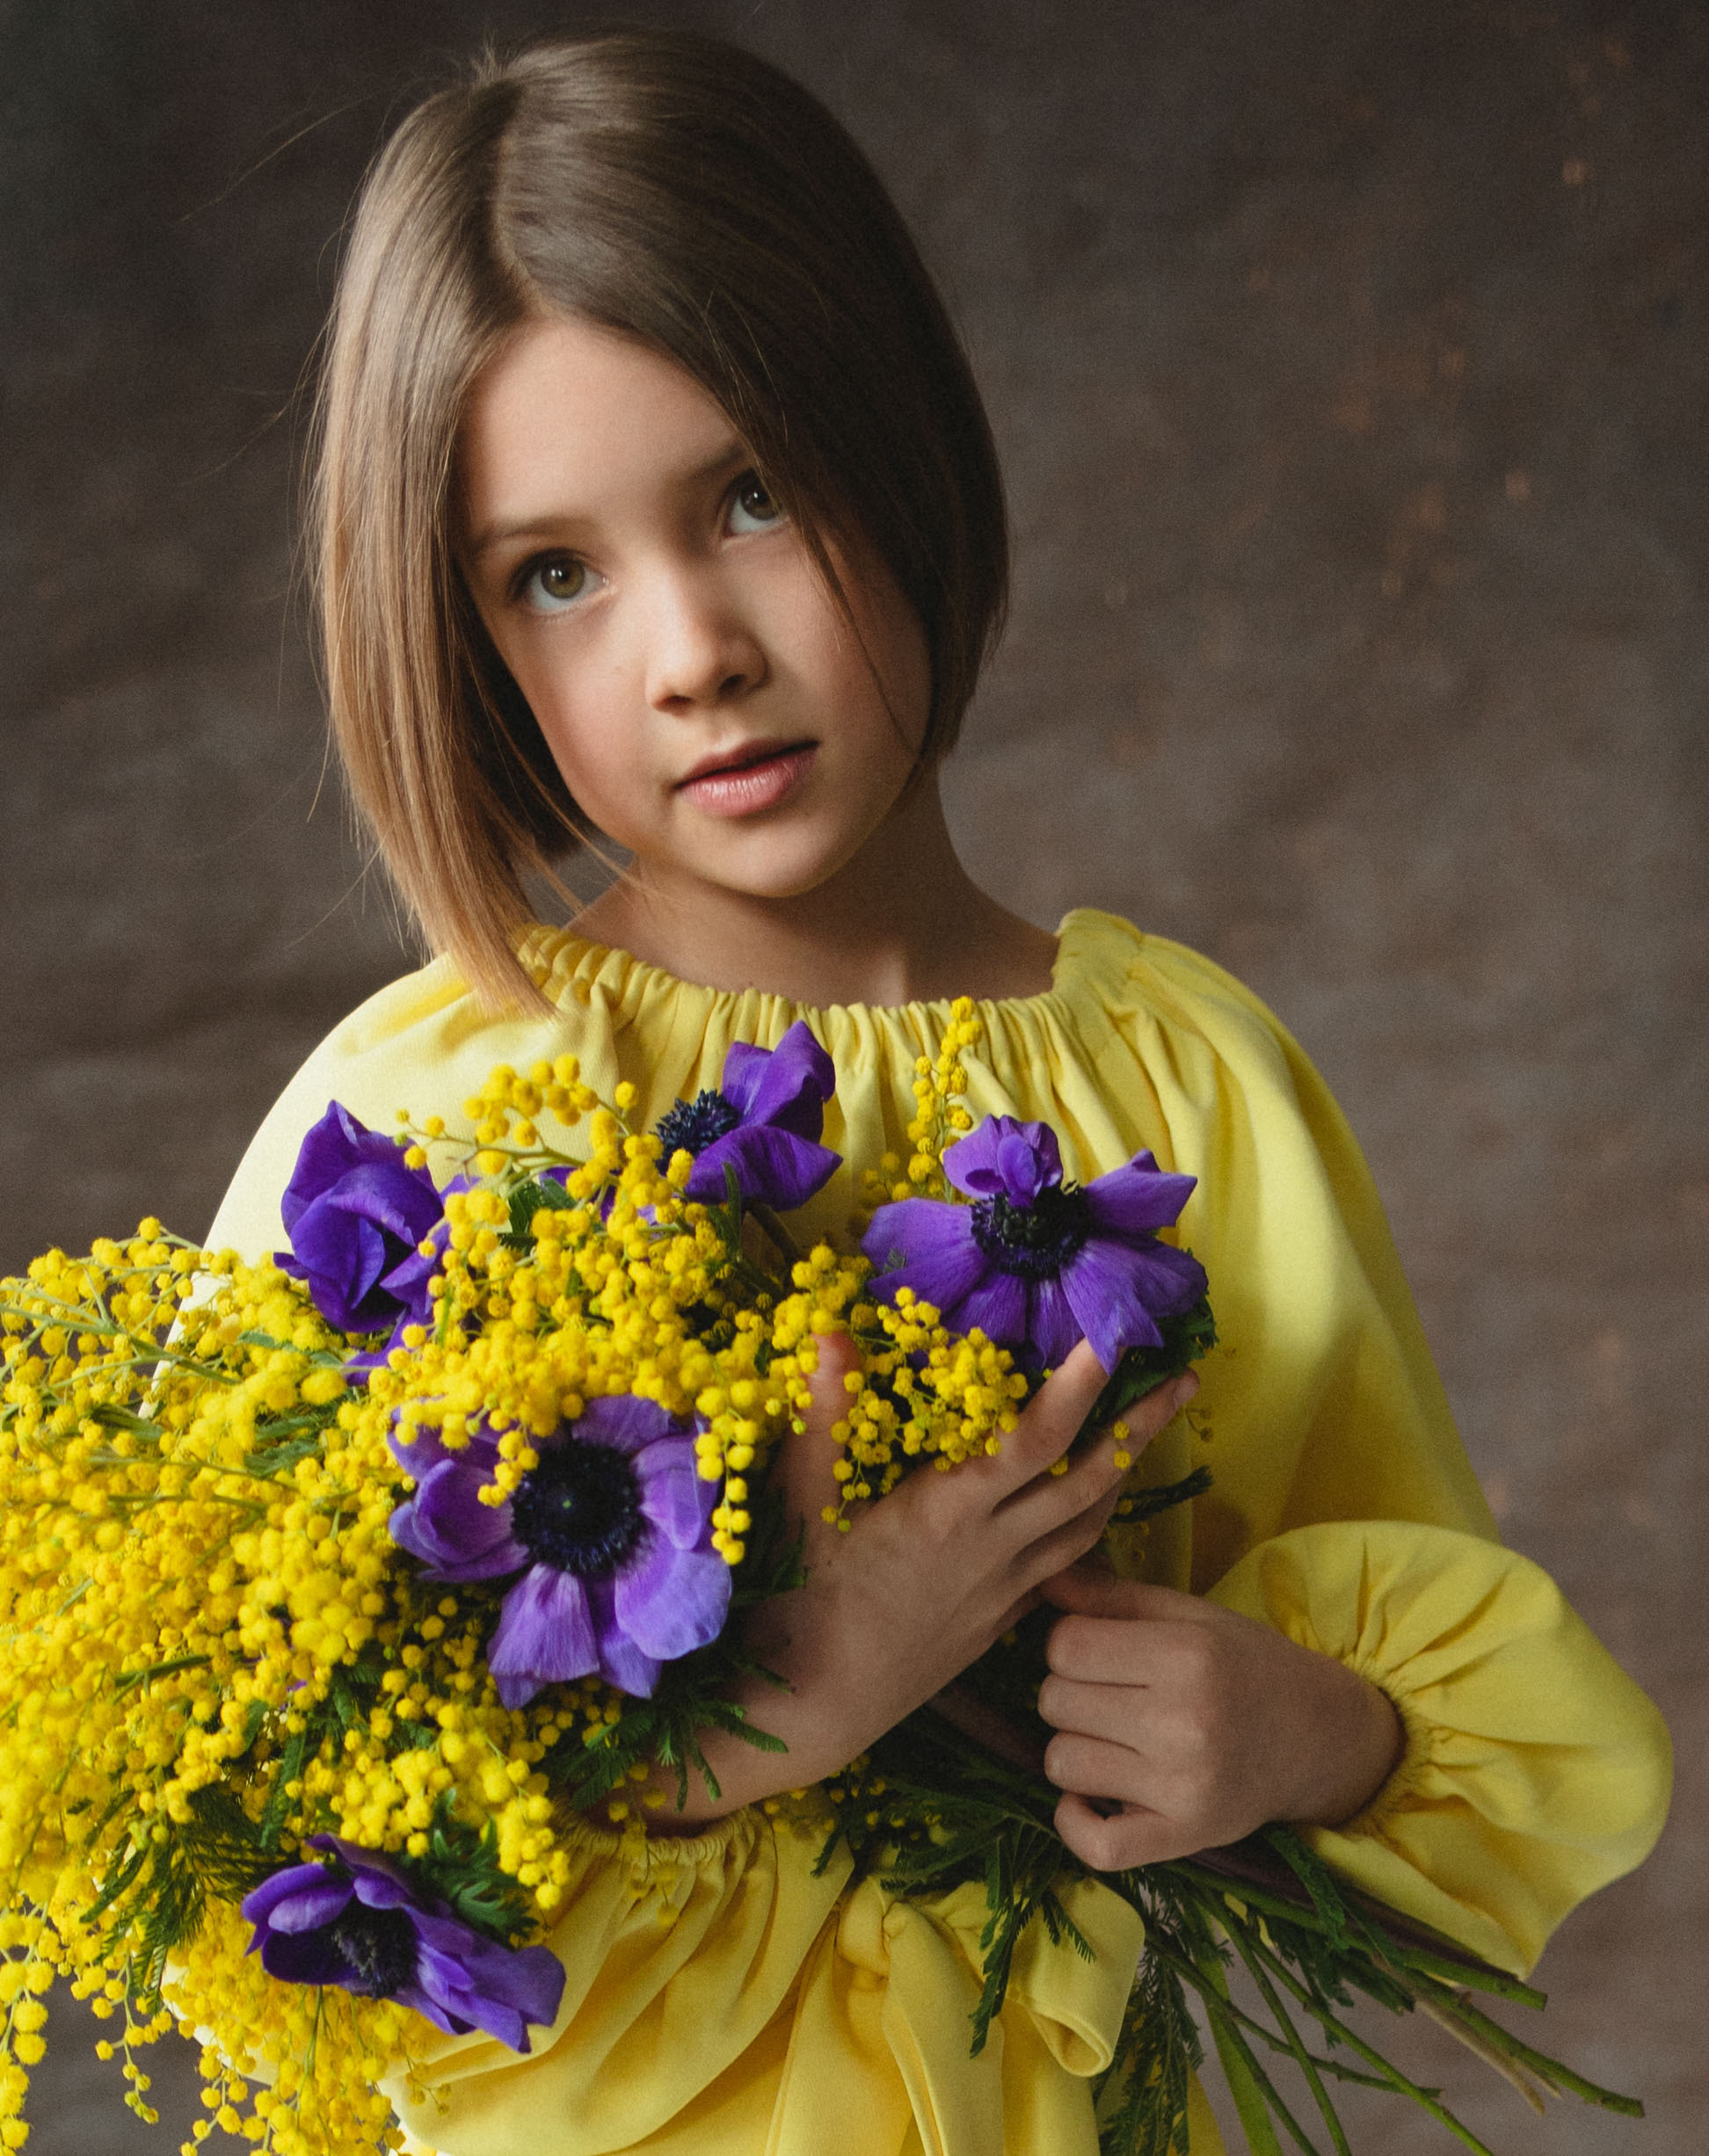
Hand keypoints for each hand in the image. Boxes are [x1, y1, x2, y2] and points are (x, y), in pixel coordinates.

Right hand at [649, 1342, 1200, 1826]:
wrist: (814, 1707)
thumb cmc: (799, 1599)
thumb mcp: (803, 1501)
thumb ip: (824, 1417)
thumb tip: (831, 1335)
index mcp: (947, 1513)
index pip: (1032, 1440)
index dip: (1078, 1388)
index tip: (1113, 1339)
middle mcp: (992, 1550)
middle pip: (1088, 1481)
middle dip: (1140, 1426)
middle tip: (1184, 1377)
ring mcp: (1003, 1590)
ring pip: (1088, 1526)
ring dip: (1125, 1473)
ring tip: (1151, 1428)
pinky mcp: (1001, 1620)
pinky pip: (1066, 1563)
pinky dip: (1089, 1522)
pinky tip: (1092, 1502)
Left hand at [1037, 1565, 1403, 1870]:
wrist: (1317, 1738)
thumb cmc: (1243, 1665)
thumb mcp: (1188, 1616)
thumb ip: (1112, 1596)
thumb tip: (1042, 1578)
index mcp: (1188, 1655)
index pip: (1064, 1646)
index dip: (1068, 1643)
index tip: (1098, 1651)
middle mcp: (1186, 1722)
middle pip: (1055, 1701)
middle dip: (1070, 1692)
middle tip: (1109, 1695)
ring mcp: (1184, 1787)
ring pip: (1061, 1763)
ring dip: (1074, 1748)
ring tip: (1113, 1738)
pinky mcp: (1184, 1838)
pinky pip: (1095, 1844)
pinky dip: (1074, 1821)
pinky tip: (1089, 1797)